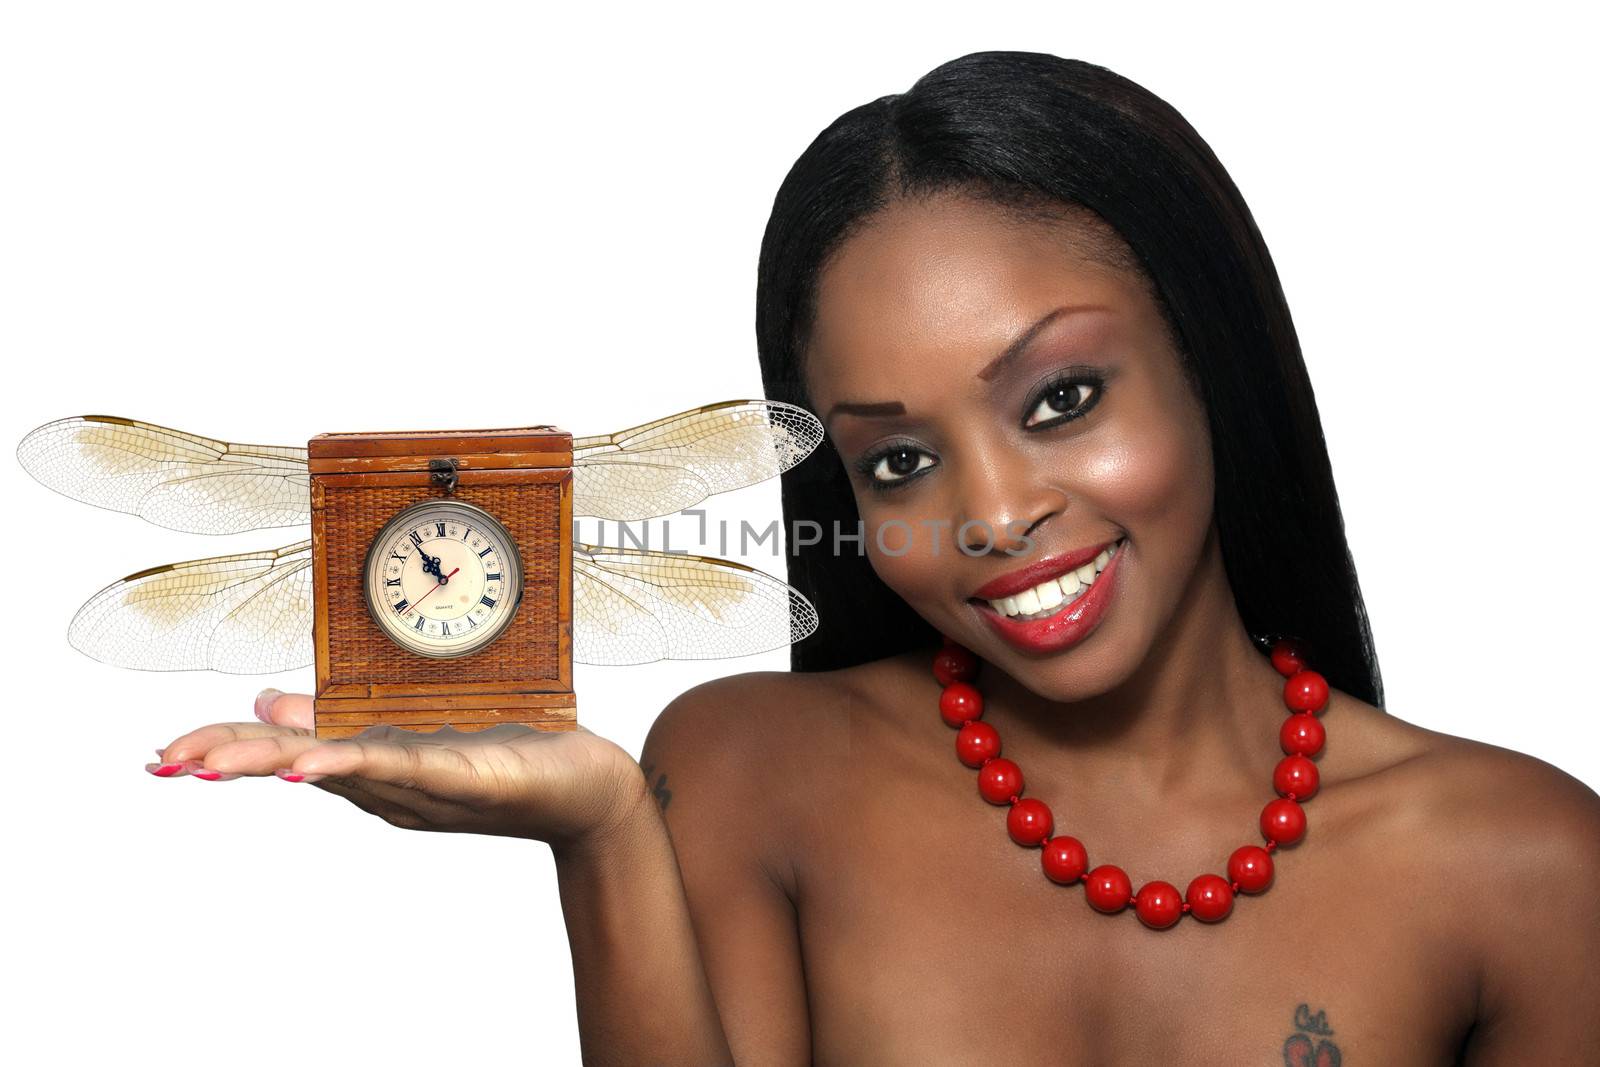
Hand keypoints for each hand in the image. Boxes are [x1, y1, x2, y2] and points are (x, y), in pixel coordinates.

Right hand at [149, 690, 650, 849]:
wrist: (589, 788)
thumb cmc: (512, 750)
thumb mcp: (422, 726)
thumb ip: (346, 717)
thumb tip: (268, 699)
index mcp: (372, 756)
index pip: (285, 747)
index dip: (225, 746)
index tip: (166, 752)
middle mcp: (384, 775)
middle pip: (290, 761)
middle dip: (224, 758)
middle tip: (163, 761)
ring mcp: (416, 779)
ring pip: (328, 766)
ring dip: (265, 762)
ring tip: (205, 765)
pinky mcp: (455, 774)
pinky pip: (393, 766)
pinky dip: (345, 765)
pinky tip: (303, 768)